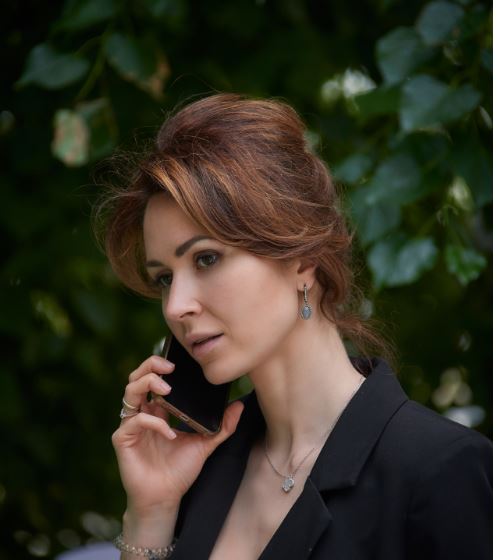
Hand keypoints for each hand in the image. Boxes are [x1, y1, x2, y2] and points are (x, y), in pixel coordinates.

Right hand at [112, 355, 243, 516]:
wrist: (165, 499)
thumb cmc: (180, 471)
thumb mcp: (206, 444)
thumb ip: (223, 426)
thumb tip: (239, 405)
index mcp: (157, 410)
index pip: (152, 378)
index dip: (160, 365)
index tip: (179, 362)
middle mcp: (142, 413)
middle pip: (136, 378)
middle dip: (150, 366)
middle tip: (169, 367)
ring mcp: (131, 425)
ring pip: (129, 391)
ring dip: (148, 384)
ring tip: (168, 388)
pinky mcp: (123, 439)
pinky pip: (135, 421)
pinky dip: (154, 422)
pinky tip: (170, 433)